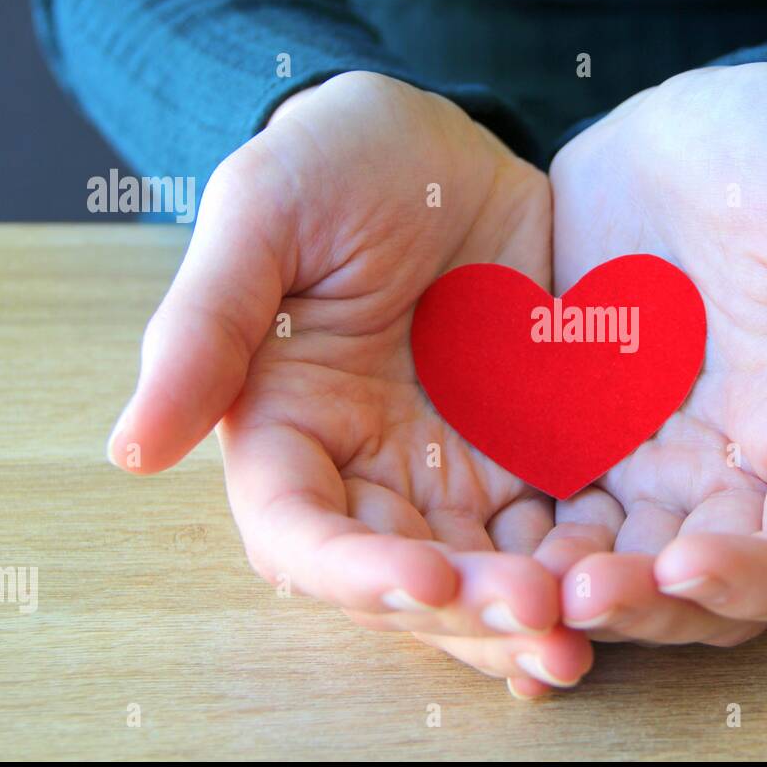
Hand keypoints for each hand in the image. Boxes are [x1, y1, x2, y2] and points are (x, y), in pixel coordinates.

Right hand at [108, 72, 590, 696]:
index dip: (355, 574)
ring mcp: (458, 468)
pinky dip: (592, 563)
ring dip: (535, 612)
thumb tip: (130, 450)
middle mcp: (370, 468)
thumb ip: (205, 326)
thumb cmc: (332, 162)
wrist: (443, 140)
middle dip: (468, 612)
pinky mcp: (534, 450)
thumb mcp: (261, 212)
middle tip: (540, 621)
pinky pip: (563, 526)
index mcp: (290, 428)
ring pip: (490, 572)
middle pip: (409, 578)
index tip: (424, 579)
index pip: (302, 536)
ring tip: (594, 627)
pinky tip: (636, 580)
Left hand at [549, 63, 766, 643]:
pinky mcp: (584, 442)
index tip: (688, 564)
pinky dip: (531, 549)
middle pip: (716, 592)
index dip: (761, 579)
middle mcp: (743, 468)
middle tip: (582, 593)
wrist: (675, 128)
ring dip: (585, 596)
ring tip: (523, 587)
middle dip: (655, 608)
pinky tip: (486, 548)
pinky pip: (560, 520)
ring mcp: (658, 462)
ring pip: (631, 573)